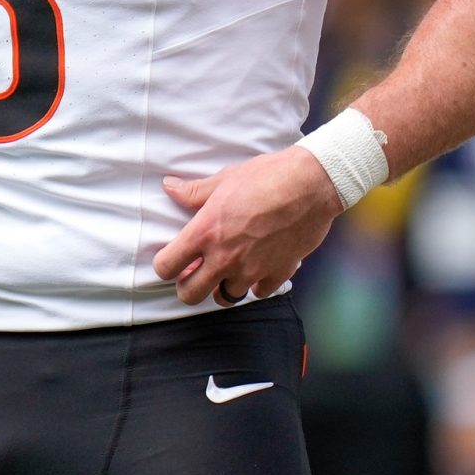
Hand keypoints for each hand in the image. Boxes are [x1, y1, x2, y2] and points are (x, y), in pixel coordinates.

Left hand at [153, 146, 340, 305]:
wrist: (310, 185)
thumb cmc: (265, 177)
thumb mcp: (223, 179)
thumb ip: (193, 192)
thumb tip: (169, 187)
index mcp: (205, 232)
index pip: (166, 267)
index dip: (164, 266)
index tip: (171, 260)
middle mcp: (225, 257)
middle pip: (190, 294)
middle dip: (187, 286)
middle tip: (194, 273)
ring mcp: (252, 270)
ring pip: (224, 297)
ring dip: (222, 286)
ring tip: (226, 269)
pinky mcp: (278, 274)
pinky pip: (258, 292)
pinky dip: (254, 284)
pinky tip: (256, 268)